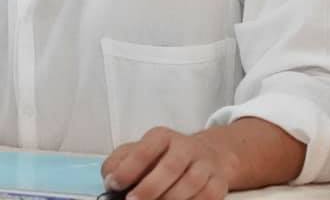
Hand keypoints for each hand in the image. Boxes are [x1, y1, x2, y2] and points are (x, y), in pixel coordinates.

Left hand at [102, 127, 238, 199]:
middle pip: (171, 166)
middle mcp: (185, 146)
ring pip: (192, 183)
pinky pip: (208, 196)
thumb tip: (110, 178)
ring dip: (171, 199)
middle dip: (150, 188)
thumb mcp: (139, 152)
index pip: (145, 149)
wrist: (206, 155)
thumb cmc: (163, 157)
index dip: (128, 168)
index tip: (113, 184)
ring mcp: (205, 164)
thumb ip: (120, 162)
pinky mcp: (219, 182)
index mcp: (162, 137)